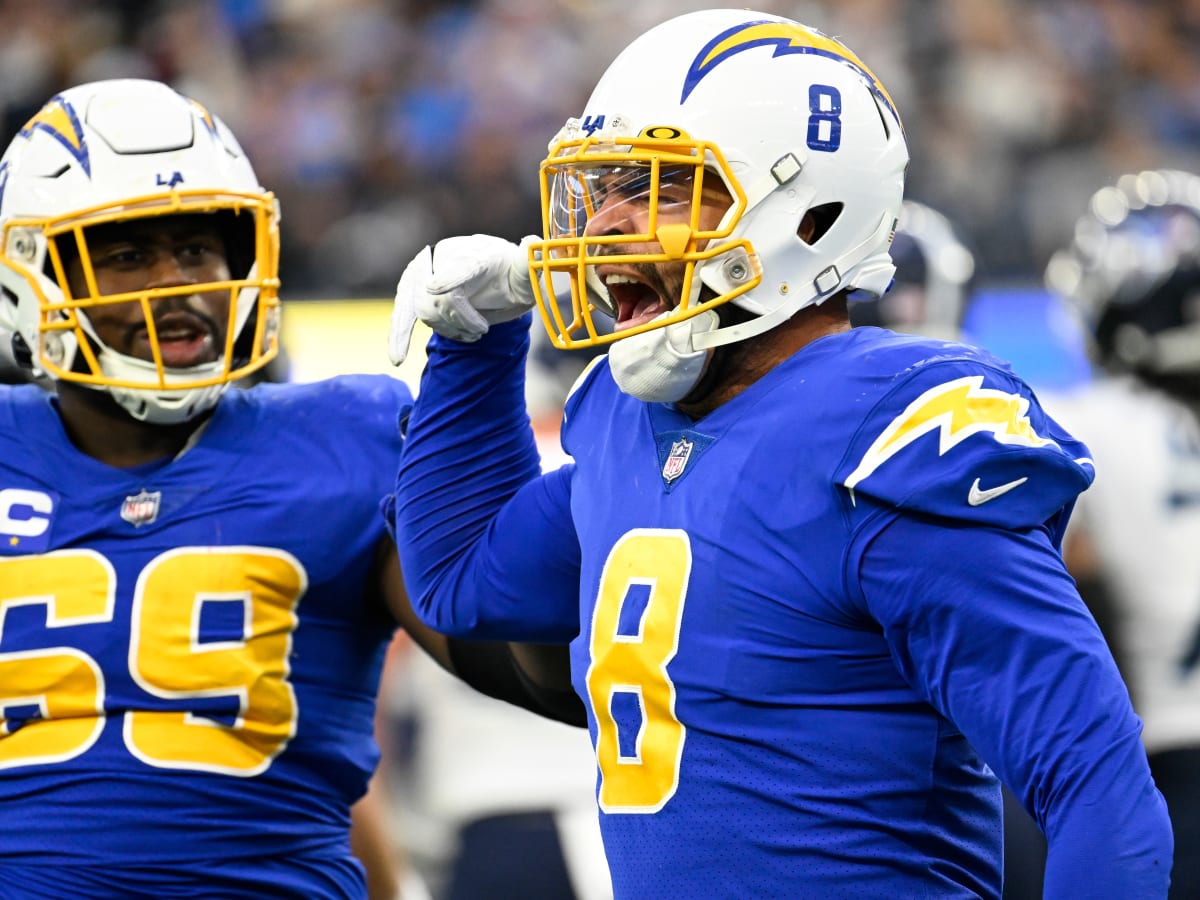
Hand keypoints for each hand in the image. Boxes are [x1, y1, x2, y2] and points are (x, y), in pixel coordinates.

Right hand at [388, 234, 536, 364]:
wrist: (492, 274)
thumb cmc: (511, 276)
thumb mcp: (525, 274)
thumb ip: (528, 265)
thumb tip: (532, 243)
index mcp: (476, 253)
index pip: (460, 268)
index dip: (447, 278)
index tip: (433, 288)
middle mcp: (445, 257)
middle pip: (440, 297)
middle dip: (460, 322)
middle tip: (481, 332)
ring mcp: (424, 273)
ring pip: (425, 311)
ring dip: (448, 329)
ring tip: (471, 333)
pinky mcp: (411, 292)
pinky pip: (402, 316)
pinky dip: (399, 336)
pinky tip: (398, 358)